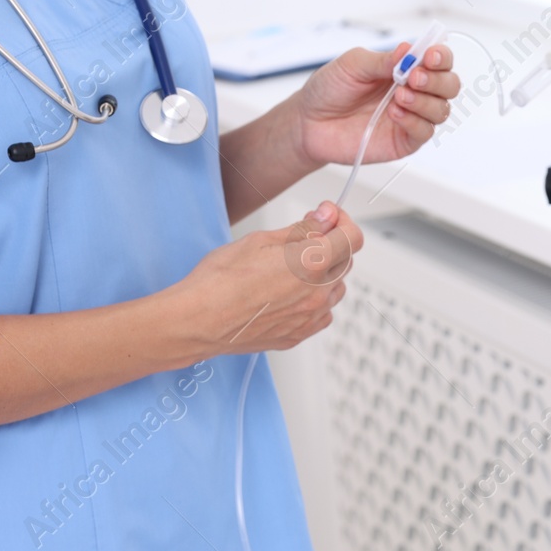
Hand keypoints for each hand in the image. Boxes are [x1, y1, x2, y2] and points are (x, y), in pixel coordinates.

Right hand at [165, 202, 361, 357]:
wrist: (198, 321)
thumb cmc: (220, 280)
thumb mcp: (260, 241)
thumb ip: (301, 230)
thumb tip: (324, 218)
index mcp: (311, 264)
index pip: (352, 237)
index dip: (343, 221)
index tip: (328, 216)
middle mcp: (317, 294)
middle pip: (345, 261)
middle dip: (332, 244)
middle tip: (305, 236)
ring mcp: (310, 318)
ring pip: (335, 289)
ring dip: (325, 273)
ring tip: (293, 267)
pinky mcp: (299, 335)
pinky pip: (322, 314)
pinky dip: (315, 299)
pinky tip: (291, 292)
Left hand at [295, 43, 460, 166]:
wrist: (309, 122)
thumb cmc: (330, 90)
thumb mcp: (353, 64)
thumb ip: (383, 59)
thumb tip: (409, 50)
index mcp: (405, 68)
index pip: (439, 61)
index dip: (441, 57)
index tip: (430, 56)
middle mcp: (414, 92)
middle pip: (449, 85)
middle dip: (437, 80)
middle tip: (412, 77)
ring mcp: (411, 117)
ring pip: (441, 110)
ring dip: (425, 101)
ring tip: (398, 97)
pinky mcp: (404, 141)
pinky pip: (424, 132)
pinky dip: (414, 121)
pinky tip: (394, 114)